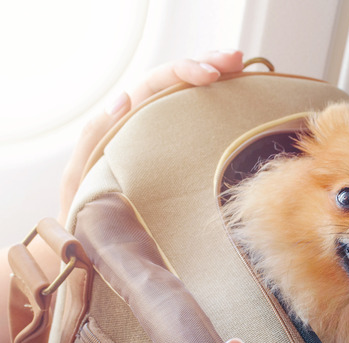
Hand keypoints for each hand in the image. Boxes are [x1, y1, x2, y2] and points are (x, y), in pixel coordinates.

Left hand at [58, 49, 245, 222]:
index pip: (153, 86)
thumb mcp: (82, 179)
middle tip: (236, 60)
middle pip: (176, 81)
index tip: (211, 76)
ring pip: (191, 96)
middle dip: (206, 63)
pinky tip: (241, 94)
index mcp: (121, 124)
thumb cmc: (88, 218)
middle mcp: (145, 124)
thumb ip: (94, 139)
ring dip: (217, 75)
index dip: (182, 73)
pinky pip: (202, 122)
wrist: (100, 251)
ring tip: (240, 65)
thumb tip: (122, 99)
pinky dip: (223, 102)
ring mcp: (167, 139)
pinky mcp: (185, 157)